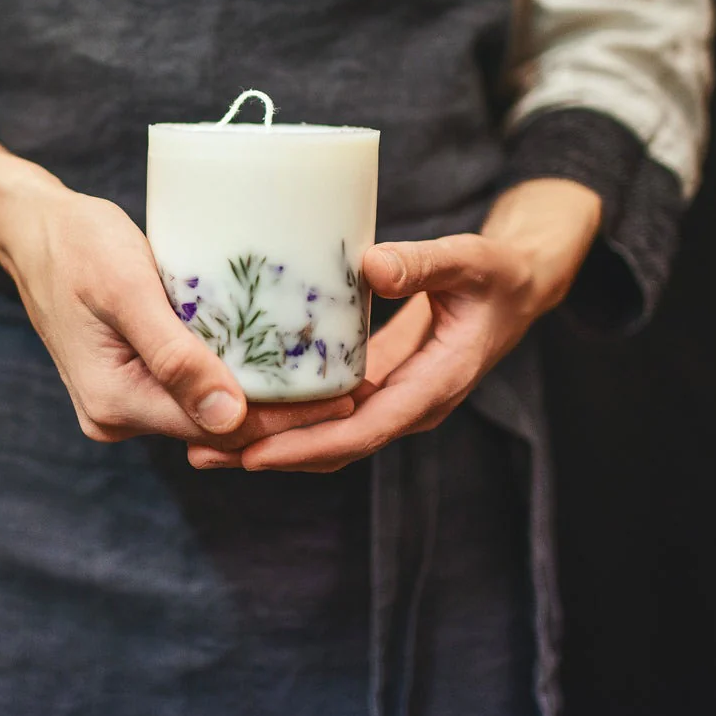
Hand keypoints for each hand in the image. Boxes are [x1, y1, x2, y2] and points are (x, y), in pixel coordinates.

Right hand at [0, 95, 350, 448]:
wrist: (34, 231)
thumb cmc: (77, 246)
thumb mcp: (126, 290)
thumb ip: (174, 356)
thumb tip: (230, 421)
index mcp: (115, 402)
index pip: (216, 430)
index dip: (283, 419)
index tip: (342, 397)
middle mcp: (118, 414)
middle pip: (217, 428)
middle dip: (282, 412)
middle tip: (349, 385)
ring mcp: (124, 399)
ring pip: (208, 409)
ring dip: (262, 395)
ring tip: (324, 373)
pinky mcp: (134, 377)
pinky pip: (193, 387)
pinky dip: (233, 375)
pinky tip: (275, 359)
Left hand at [187, 179, 600, 471]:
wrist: (513, 287)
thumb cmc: (496, 275)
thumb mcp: (470, 261)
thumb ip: (426, 263)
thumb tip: (373, 265)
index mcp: (434, 386)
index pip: (364, 431)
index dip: (308, 446)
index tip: (252, 454)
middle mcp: (409, 403)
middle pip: (333, 445)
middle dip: (271, 454)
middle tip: (202, 451)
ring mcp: (391, 397)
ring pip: (326, 434)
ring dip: (270, 442)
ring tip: (204, 442)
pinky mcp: (376, 383)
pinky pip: (329, 411)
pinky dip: (287, 415)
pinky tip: (243, 402)